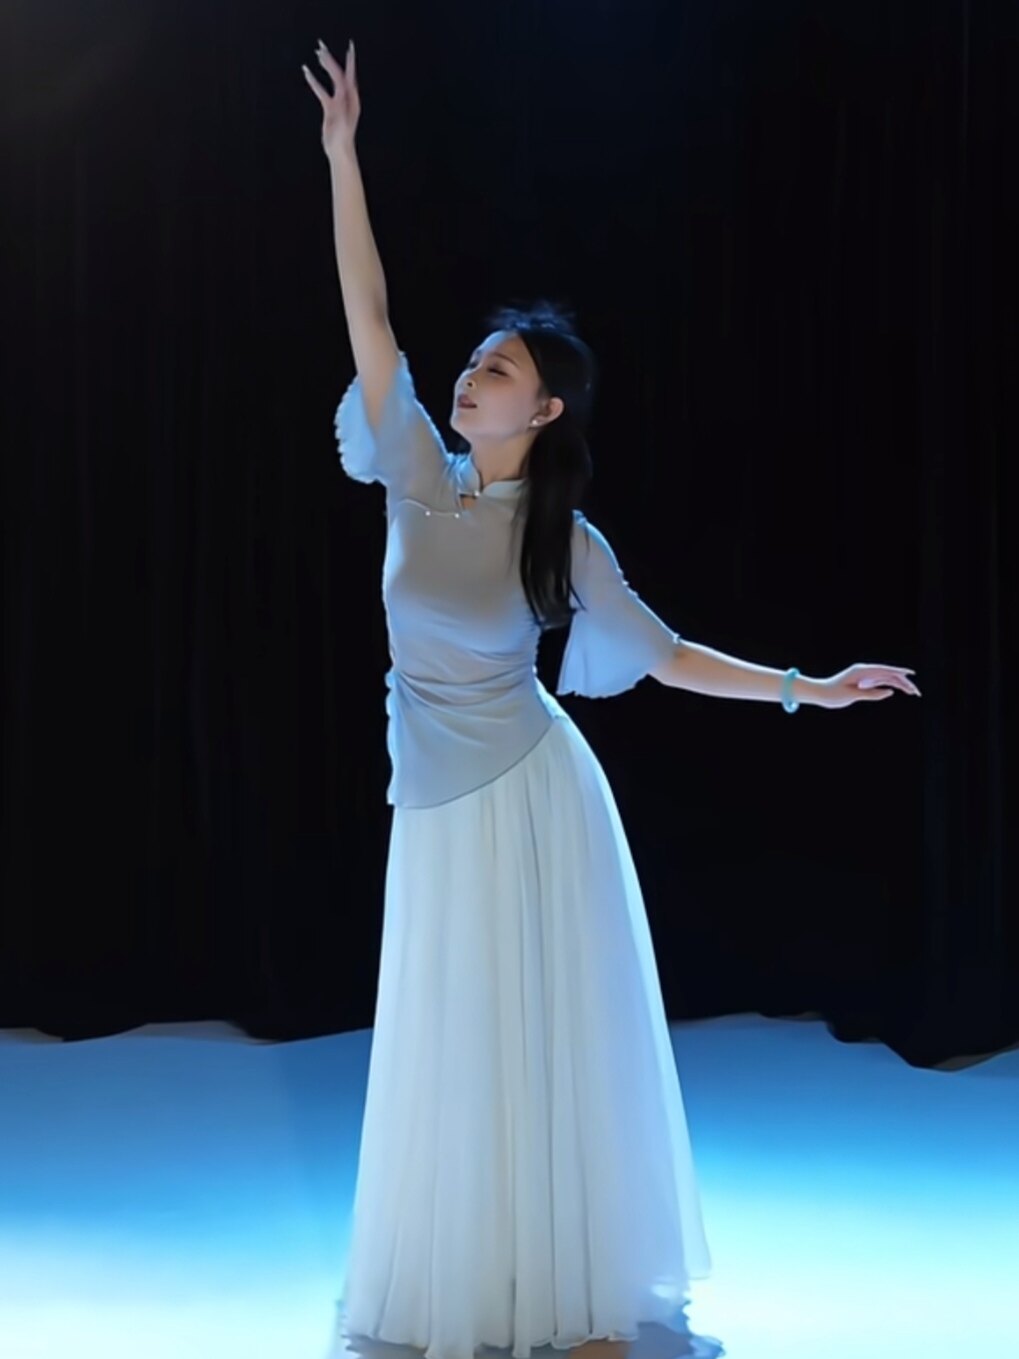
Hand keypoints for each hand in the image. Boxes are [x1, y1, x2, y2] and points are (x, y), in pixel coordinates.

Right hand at [302, 38, 360, 158]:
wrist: (339, 151)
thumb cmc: (343, 138)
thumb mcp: (344, 119)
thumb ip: (342, 103)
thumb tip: (341, 89)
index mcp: (352, 98)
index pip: (349, 74)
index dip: (350, 60)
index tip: (350, 46)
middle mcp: (346, 98)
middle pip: (338, 73)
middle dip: (331, 60)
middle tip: (322, 47)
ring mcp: (338, 102)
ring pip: (331, 80)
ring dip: (324, 67)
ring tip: (318, 54)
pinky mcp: (330, 108)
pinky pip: (321, 91)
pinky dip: (314, 82)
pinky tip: (307, 73)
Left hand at [815, 663, 920, 708]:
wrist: (818, 692)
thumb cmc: (833, 694)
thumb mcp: (852, 696)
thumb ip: (871, 693)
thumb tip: (890, 691)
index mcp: (861, 671)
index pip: (884, 670)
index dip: (899, 672)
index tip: (911, 674)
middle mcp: (864, 671)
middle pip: (888, 674)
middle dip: (903, 682)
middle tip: (915, 692)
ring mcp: (863, 675)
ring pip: (885, 678)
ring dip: (899, 684)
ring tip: (911, 692)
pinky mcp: (862, 681)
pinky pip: (879, 681)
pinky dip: (889, 685)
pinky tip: (898, 689)